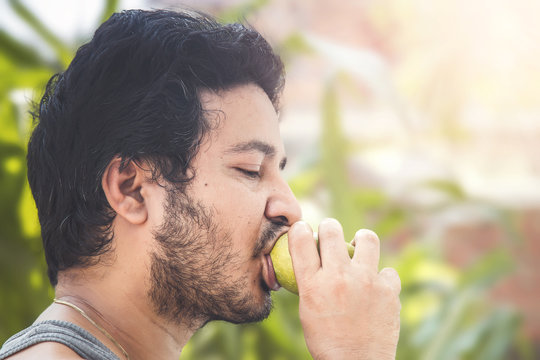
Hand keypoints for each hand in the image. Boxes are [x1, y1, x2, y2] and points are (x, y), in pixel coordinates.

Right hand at [288, 219, 400, 359]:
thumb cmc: (326, 341)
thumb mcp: (307, 310)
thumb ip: (310, 282)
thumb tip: (309, 260)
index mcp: (312, 284)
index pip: (300, 240)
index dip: (299, 229)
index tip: (302, 228)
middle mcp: (338, 277)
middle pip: (331, 230)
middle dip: (329, 226)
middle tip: (330, 233)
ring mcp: (366, 281)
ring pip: (367, 238)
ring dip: (361, 241)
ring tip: (359, 249)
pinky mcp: (389, 290)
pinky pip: (388, 271)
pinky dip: (382, 278)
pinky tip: (377, 289)